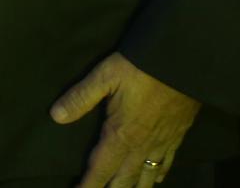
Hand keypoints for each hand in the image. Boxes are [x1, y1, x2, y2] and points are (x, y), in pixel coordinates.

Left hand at [50, 51, 199, 187]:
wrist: (183, 64)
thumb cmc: (141, 68)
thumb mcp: (104, 76)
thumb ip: (80, 97)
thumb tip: (56, 116)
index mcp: (121, 134)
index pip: (101, 168)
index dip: (88, 184)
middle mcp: (142, 146)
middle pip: (124, 179)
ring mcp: (162, 143)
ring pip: (147, 177)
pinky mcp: (177, 137)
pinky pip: (167, 163)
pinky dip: (157, 175)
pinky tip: (155, 179)